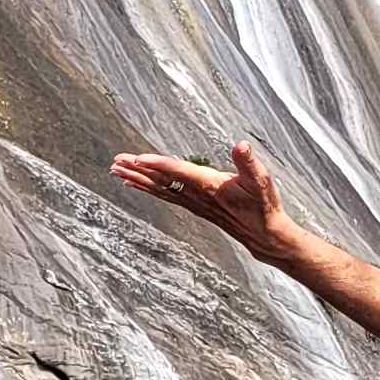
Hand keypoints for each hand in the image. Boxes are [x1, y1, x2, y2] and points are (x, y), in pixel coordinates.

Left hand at [110, 140, 296, 261]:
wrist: (264, 234)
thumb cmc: (263, 204)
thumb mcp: (261, 180)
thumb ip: (248, 162)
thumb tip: (241, 145)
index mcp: (210, 185)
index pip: (178, 172)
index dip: (158, 164)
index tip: (138, 158)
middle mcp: (197, 196)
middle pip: (161, 181)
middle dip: (137, 171)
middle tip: (116, 162)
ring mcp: (193, 202)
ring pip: (159, 189)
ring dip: (137, 179)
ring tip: (116, 171)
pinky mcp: (194, 205)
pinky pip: (165, 195)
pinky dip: (148, 189)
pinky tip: (135, 184)